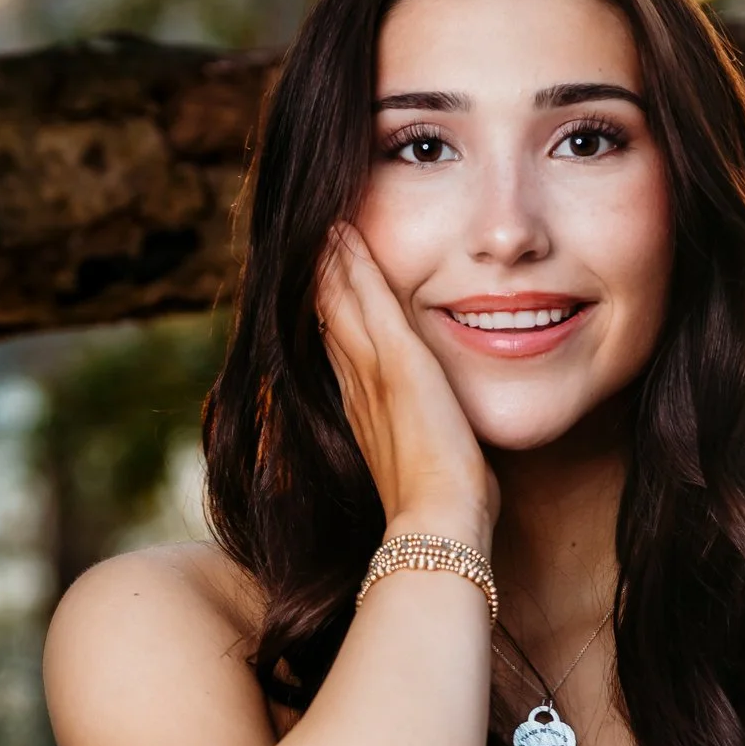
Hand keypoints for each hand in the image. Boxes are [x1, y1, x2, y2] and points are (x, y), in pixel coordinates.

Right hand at [315, 221, 498, 545]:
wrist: (436, 525)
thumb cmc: (441, 509)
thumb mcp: (425, 466)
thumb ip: (422, 441)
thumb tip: (435, 441)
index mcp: (364, 407)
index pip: (339, 342)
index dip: (327, 307)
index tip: (319, 274)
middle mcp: (357, 385)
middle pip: (326, 315)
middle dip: (316, 274)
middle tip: (303, 233)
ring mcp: (373, 372)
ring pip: (338, 300)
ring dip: (325, 258)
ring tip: (314, 220)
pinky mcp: (399, 364)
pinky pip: (367, 299)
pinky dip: (350, 264)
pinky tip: (339, 229)